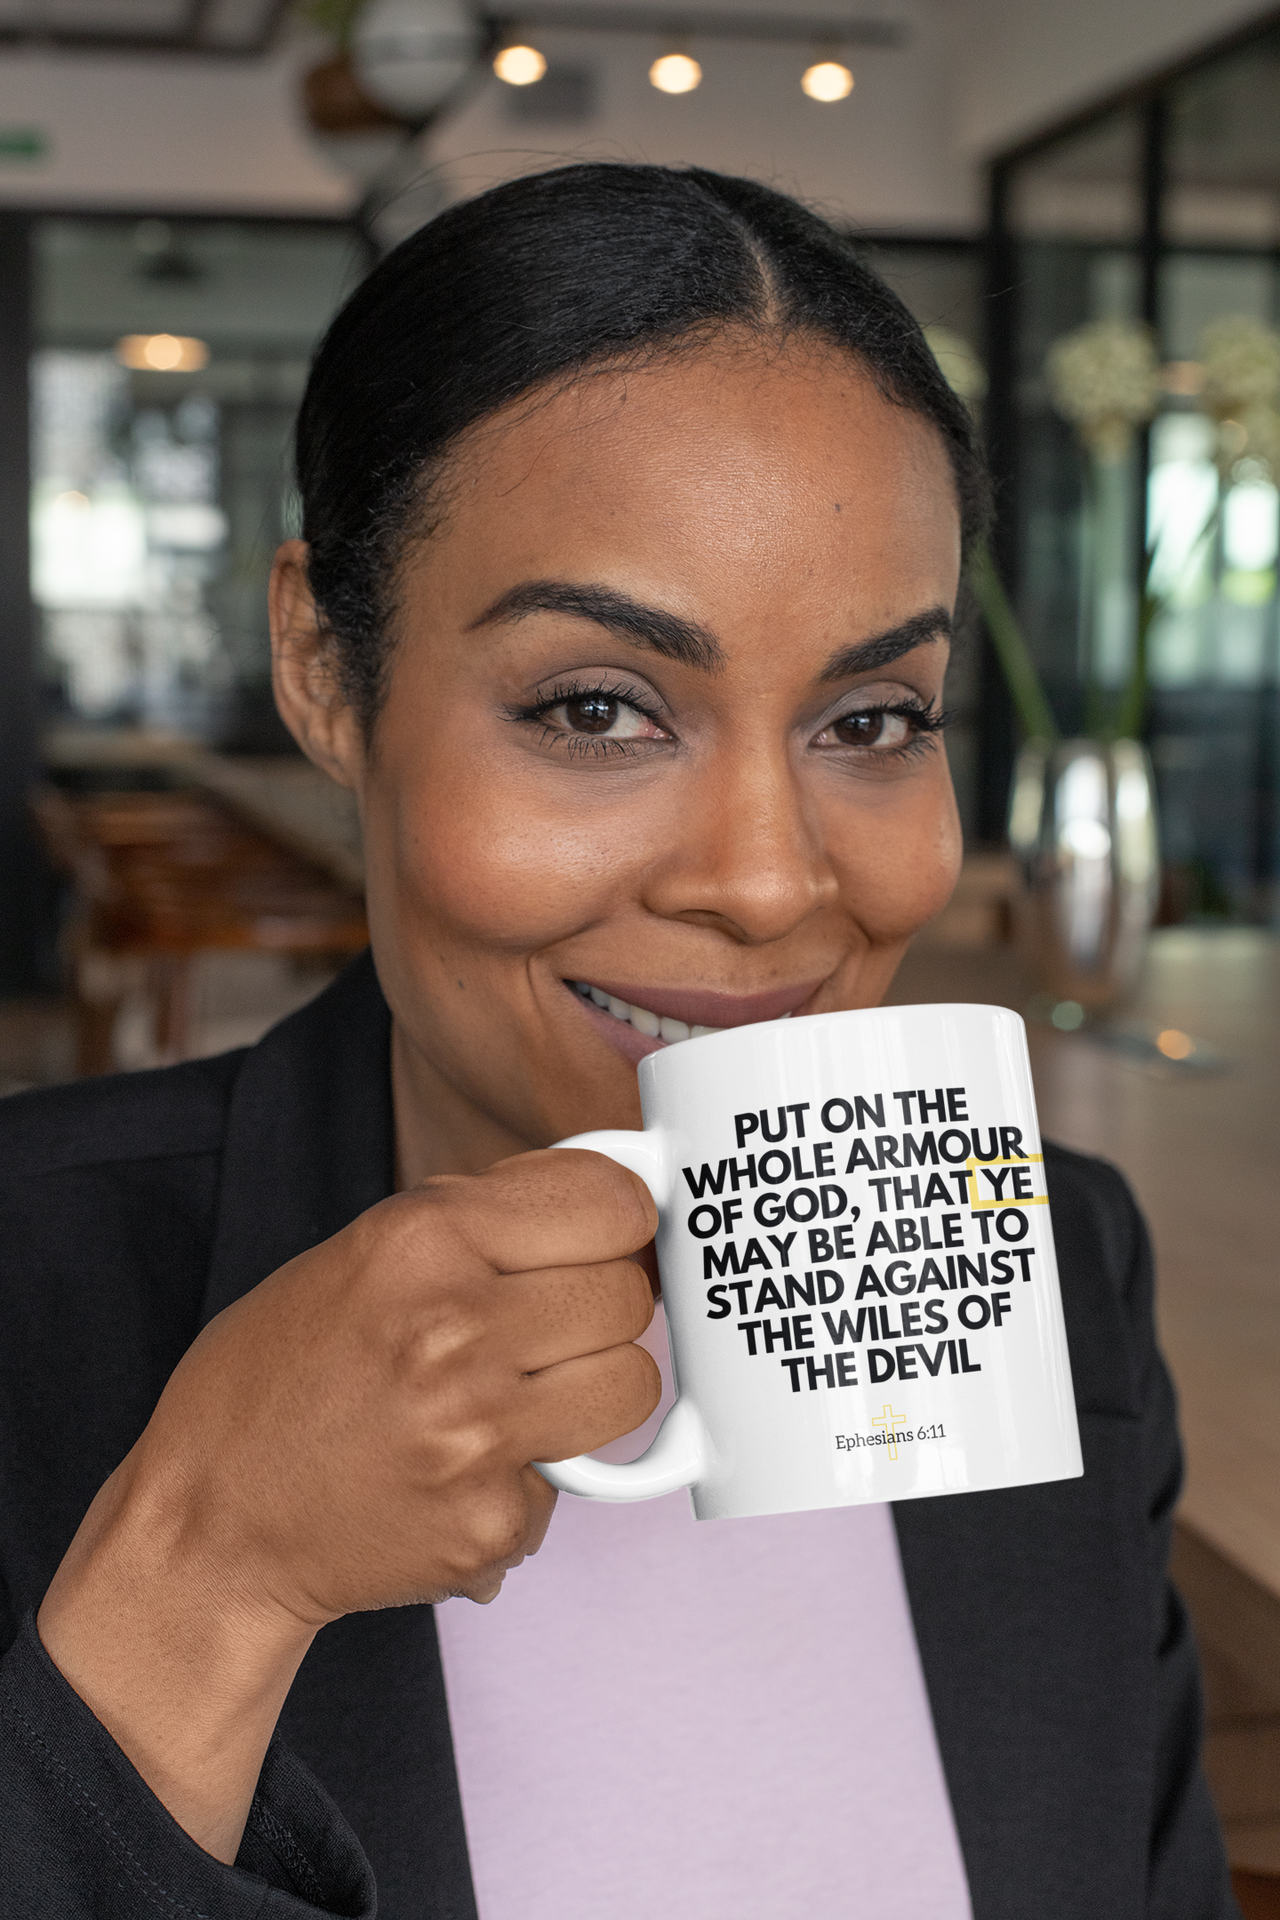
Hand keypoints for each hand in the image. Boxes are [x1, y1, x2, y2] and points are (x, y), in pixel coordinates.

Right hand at [38, 1148, 658, 1859]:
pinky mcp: (489, 1521)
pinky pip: (580, 1477)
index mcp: (419, 1241)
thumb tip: (605, 1193)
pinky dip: (539, 1472)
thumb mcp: (362, 1252)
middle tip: (554, 1321)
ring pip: (632, 1383)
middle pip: (629, 1292)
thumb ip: (480, 1218)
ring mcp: (476, 1434)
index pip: (611, 1202)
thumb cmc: (279, 1378)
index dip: (619, 1217)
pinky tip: (471, 1466)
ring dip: (594, 1384)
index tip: (606, 1234)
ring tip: (527, 1390)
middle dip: (603, 1302)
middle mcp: (453, 1330)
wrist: (211, 1523)